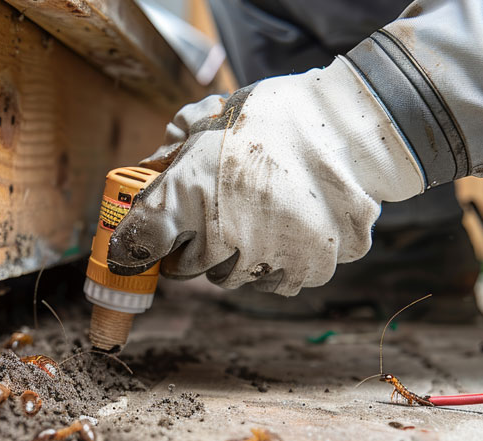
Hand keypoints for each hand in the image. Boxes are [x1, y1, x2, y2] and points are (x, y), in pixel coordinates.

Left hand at [107, 58, 423, 295]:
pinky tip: (287, 226)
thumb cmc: (274, 118)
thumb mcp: (209, 119)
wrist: (348, 128)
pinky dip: (276, 261)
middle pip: (185, 268)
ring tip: (257, 215)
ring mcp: (266, 259)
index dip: (133, 248)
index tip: (137, 247)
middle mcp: (222, 237)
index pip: (139, 245)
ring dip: (234, 256)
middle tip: (212, 216)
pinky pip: (274, 281)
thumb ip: (171, 151)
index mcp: (188, 196)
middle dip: (191, 246)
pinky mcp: (305, 270)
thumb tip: (148, 170)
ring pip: (231, 277)